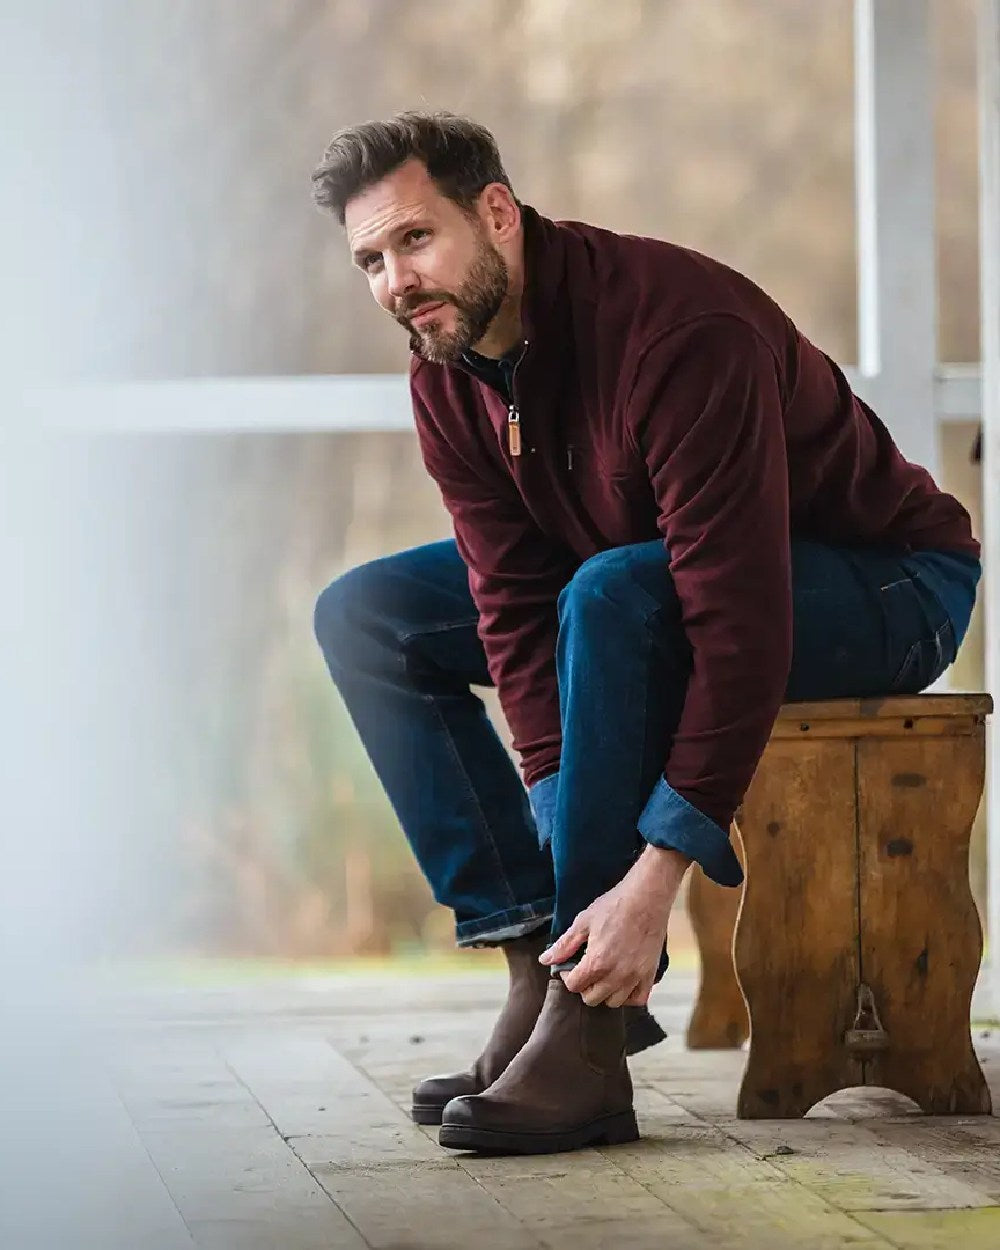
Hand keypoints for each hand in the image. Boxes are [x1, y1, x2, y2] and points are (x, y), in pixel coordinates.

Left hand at [539, 845, 690, 1007]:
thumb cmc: (614, 905)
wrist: (647, 897)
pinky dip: (629, 996)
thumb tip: (545, 960)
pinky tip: (622, 983)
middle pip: (592, 999)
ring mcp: (635, 976)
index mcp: (597, 962)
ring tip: (603, 976)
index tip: (570, 965)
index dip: (567, 976)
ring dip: (605, 992)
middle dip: (584, 986)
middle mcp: (616, 975)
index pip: (574, 986)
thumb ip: (564, 944)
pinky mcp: (650, 974)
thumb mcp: (584, 921)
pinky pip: (639, 999)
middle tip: (586, 970)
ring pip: (614, 1002)